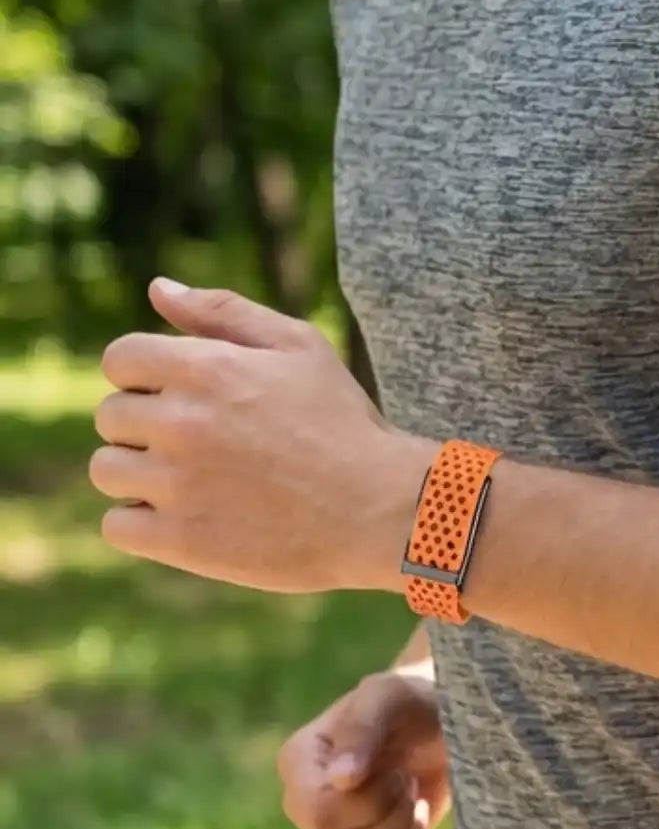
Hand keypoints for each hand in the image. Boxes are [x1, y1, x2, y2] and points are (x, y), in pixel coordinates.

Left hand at [90, 279, 433, 594]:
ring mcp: (177, 485)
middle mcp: (183, 422)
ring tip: (198, 483)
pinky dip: (143, 524)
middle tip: (206, 446)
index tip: (186, 399)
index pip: (121, 360)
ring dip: (141, 476)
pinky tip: (191, 517)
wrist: (382, 510)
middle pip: (111, 417)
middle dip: (148, 428)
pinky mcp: (180, 540)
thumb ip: (225, 311)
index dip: (148, 378)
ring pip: (107, 471)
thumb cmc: (344, 424)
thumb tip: (159, 288)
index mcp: (206, 368)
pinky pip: (117, 526)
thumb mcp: (301, 348)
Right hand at [277, 671, 449, 828]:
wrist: (448, 726)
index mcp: (299, 763)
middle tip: (410, 785)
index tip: (396, 769)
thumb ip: (364, 728)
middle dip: (395, 820)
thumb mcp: (393, 696)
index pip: (322, 815)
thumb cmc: (418, 702)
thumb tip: (341, 781)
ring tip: (414, 805)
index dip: (372, 802)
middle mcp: (305, 807)